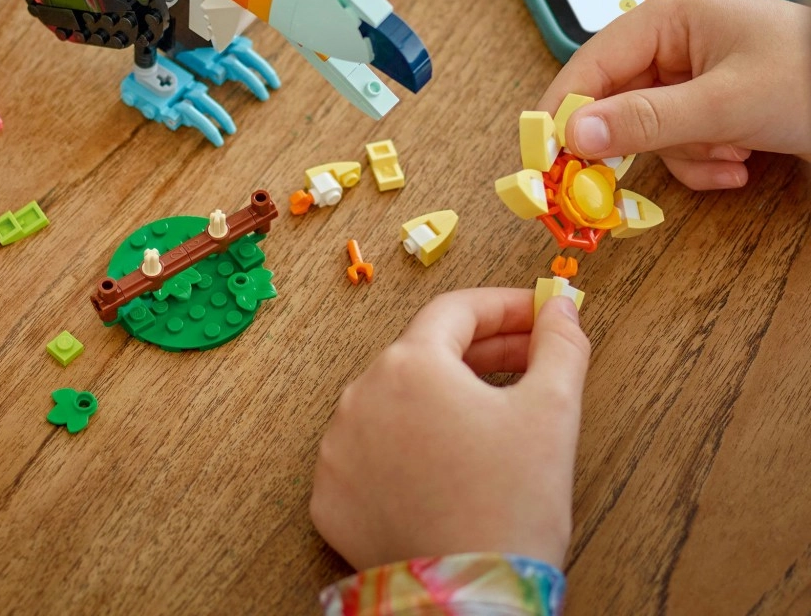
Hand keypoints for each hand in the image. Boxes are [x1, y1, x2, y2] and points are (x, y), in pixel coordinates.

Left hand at [309, 288, 589, 571]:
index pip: (457, 311)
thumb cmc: (511, 507)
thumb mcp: (552, 413)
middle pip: (426, 353)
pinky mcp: (330, 495)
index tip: (540, 314)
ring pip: (396, 401)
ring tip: (492, 414)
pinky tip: (447, 459)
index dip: (505, 307)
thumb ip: (560, 345)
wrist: (470, 603)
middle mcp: (361, 394)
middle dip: (484, 351)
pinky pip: (372, 451)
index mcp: (409, 364)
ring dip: (443, 398)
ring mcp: (338, 447)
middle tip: (532, 360)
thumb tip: (561, 307)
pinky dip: (408, 445)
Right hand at [538, 0, 810, 189]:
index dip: (562, 112)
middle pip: (615, 99)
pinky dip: (701, 157)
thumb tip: (576, 135)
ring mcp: (689, 65)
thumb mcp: (727, 105)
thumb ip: (645, 121)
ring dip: (683, 153)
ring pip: (645, 125)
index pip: (590, 64)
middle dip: (641, 141)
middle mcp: (672, 33)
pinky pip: (674, 134)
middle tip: (610, 187)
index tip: (541, 158)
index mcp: (670, 12)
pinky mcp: (704, 94)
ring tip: (729, 154)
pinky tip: (740, 159)